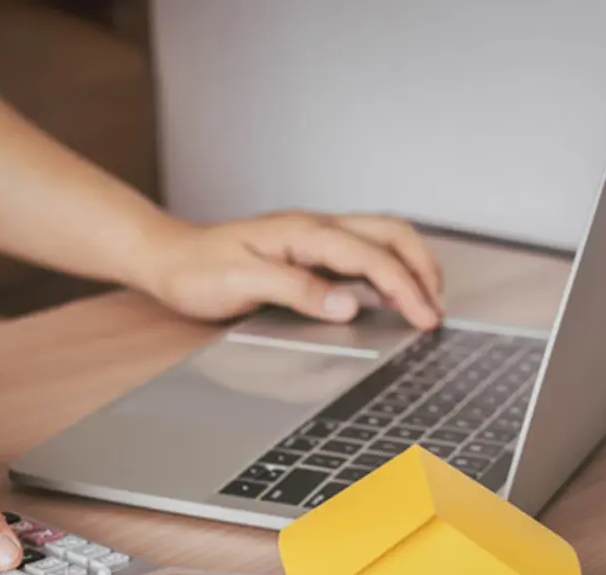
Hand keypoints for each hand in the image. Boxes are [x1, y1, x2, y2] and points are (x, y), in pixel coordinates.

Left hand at [138, 211, 443, 329]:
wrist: (168, 259)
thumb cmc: (197, 271)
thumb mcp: (242, 284)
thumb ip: (298, 291)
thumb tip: (346, 305)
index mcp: (302, 232)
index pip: (370, 256)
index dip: (404, 287)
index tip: (424, 317)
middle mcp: (313, 227)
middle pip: (389, 233)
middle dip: (422, 268)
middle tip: (437, 308)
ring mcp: (313, 236)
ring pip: (380, 237)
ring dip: (410, 264)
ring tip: (427, 299)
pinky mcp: (308, 249)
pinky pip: (361, 250)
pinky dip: (388, 268)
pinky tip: (390, 292)